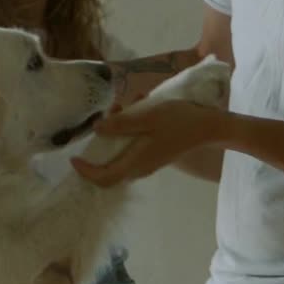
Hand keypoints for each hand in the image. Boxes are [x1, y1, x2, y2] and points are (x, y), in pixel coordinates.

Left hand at [71, 99, 224, 186]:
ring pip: (121, 153)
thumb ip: (122, 124)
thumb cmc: (179, 121)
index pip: (103, 178)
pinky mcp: (155, 153)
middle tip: (106, 116)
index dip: (86, 171)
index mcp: (136, 162)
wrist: (209, 127)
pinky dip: (130, 129)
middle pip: (110, 167)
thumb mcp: (148, 117)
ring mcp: (148, 162)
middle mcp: (140, 167)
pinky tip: (139, 106)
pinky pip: (133, 146)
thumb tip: (97, 129)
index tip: (74, 157)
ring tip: (125, 105)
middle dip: (102, 142)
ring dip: (117, 130)